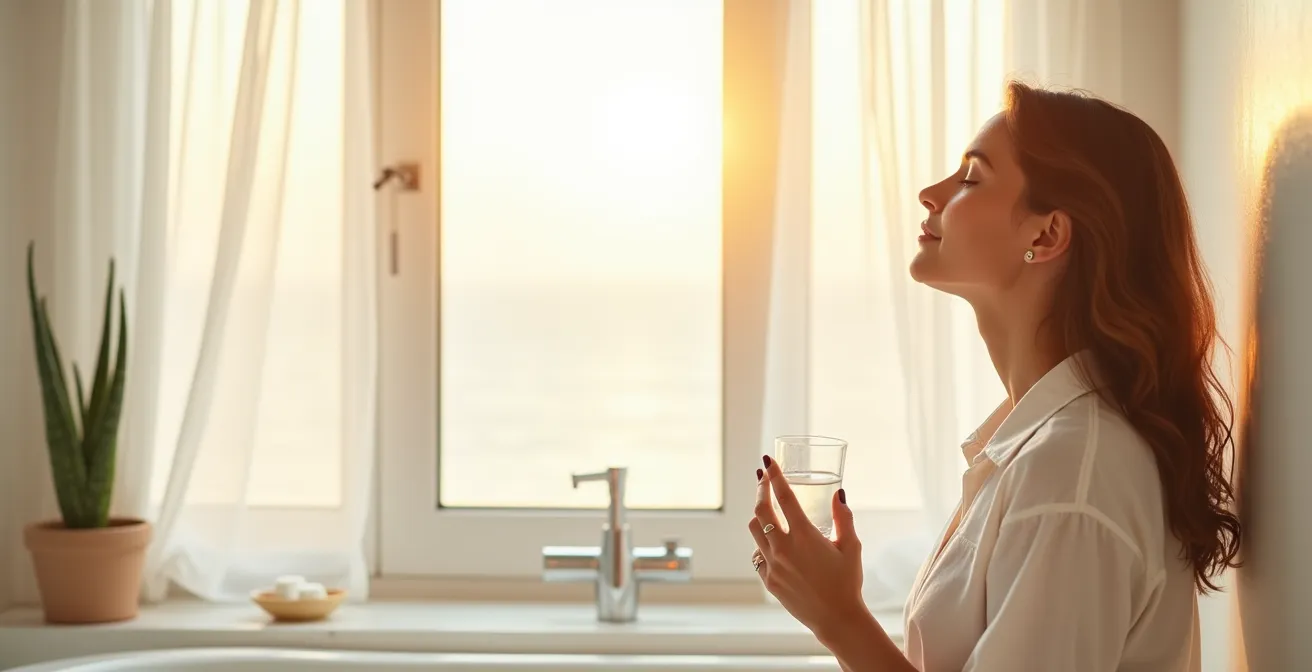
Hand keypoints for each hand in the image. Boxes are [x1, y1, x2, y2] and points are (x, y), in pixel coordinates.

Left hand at [749, 455, 868, 638]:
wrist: (836, 619)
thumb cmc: (847, 582)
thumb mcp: (851, 546)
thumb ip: (844, 517)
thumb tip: (838, 493)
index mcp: (805, 536)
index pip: (784, 498)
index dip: (775, 477)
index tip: (768, 462)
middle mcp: (784, 548)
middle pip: (761, 510)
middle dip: (760, 489)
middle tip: (763, 478)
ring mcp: (773, 565)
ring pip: (755, 531)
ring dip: (759, 516)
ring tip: (767, 509)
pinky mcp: (769, 580)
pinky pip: (757, 555)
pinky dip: (762, 544)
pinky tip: (772, 543)